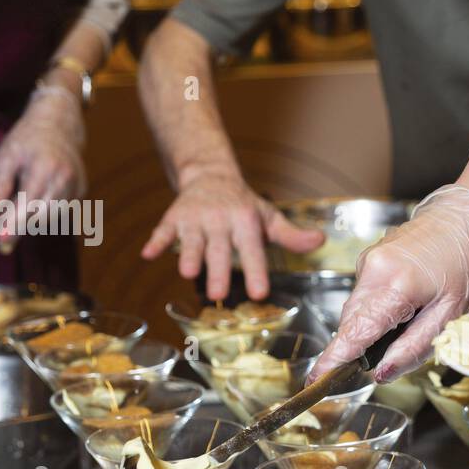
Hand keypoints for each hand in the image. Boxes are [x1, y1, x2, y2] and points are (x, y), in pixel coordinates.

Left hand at [0, 87, 86, 252]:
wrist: (59, 125)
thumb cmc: (27, 139)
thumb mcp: (6, 156)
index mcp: (44, 167)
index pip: (28, 203)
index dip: (14, 224)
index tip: (1, 242)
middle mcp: (65, 178)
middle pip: (42, 215)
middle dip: (22, 229)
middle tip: (2, 244)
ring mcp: (77, 185)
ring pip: (52, 216)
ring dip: (33, 222)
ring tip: (15, 220)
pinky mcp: (81, 191)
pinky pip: (60, 211)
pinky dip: (45, 214)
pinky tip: (34, 206)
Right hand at [141, 171, 322, 299]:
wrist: (210, 174)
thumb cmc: (243, 205)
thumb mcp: (269, 218)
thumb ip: (292, 235)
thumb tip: (320, 242)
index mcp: (246, 222)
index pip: (253, 250)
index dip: (256, 271)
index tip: (259, 293)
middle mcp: (220, 220)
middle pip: (220, 250)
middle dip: (219, 270)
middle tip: (218, 294)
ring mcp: (196, 218)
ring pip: (192, 240)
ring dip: (189, 255)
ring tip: (187, 273)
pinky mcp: (174, 217)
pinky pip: (164, 230)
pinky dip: (156, 241)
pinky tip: (148, 254)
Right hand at [312, 184, 468, 382]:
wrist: (463, 219)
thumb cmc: (463, 266)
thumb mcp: (450, 315)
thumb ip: (414, 347)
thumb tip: (382, 373)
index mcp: (396, 286)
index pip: (356, 332)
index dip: (334, 359)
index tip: (316, 378)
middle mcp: (375, 270)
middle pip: (351, 323)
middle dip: (360, 344)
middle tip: (386, 354)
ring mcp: (368, 261)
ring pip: (355, 309)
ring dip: (370, 325)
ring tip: (407, 319)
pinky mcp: (369, 257)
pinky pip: (363, 293)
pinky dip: (375, 306)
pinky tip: (403, 301)